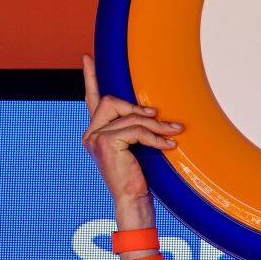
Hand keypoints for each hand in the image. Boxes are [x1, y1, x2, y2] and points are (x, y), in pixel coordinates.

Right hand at [82, 54, 182, 227]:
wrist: (132, 201)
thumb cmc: (137, 177)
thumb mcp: (134, 146)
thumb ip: (132, 127)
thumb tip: (149, 110)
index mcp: (95, 133)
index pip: (91, 100)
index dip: (90, 77)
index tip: (87, 58)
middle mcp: (90, 134)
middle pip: (112, 101)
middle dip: (139, 110)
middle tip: (161, 121)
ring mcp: (95, 138)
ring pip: (130, 116)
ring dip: (155, 125)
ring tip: (173, 133)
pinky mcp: (107, 143)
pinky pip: (136, 129)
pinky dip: (155, 137)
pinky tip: (168, 145)